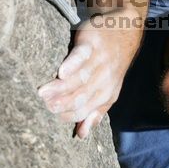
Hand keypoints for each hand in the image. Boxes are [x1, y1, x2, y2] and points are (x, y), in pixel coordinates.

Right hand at [38, 12, 141, 137]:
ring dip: (61, 88)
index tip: (50, 117)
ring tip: (43, 94)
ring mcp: (99, 62)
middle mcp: (104, 80)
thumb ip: (94, 112)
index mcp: (106, 94)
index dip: (68, 115)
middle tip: (43, 107)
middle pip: (80, 96)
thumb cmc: (110, 65)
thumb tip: (81, 135)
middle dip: (62, 104)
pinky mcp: (92, 44)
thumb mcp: (108, 91)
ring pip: (80, 79)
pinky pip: (82, 56)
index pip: (84, 110)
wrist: (125, 32)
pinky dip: (73, 65)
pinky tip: (61, 72)